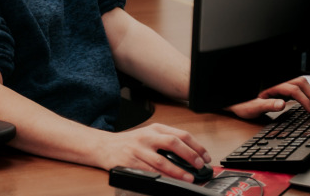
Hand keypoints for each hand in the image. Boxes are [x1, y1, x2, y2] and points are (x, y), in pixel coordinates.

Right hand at [96, 123, 210, 181]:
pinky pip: (149, 171)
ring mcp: (138, 149)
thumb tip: (191, 155)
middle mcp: (147, 136)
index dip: (196, 146)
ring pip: (162, 160)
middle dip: (190, 155)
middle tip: (200, 165)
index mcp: (154, 128)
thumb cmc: (129, 143)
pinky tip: (170, 181)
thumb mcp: (148, 135)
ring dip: (178, 170)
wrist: (104, 146)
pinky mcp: (130, 161)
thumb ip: (166, 141)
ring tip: (189, 177)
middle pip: (173, 143)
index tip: (206, 156)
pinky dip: (162, 177)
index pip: (181, 134)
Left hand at [227, 76, 309, 118]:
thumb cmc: (242, 104)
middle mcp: (275, 82)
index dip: (305, 100)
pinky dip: (304, 93)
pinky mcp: (279, 87)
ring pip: (299, 82)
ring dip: (309, 92)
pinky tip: (308, 102)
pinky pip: (295, 86)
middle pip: (300, 81)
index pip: (293, 89)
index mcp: (270, 85)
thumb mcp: (252, 107)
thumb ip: (267, 105)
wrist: (235, 101)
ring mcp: (278, 84)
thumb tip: (282, 104)